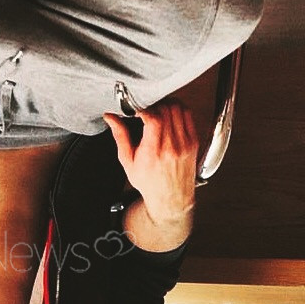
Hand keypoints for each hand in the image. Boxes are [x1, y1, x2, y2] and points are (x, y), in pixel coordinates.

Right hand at [103, 100, 198, 226]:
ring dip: (166, 104)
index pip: (154, 119)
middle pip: (166, 110)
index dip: (144, 108)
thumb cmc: (149, 182)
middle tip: (146, 109)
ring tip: (157, 110)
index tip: (136, 109)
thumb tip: (111, 117)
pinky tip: (169, 115)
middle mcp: (171, 146)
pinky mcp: (193, 141)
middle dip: (154, 105)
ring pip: (178, 109)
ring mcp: (185, 143)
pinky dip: (178, 109)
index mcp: (153, 151)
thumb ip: (120, 136)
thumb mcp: (128, 161)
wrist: (171, 198)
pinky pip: (188, 115)